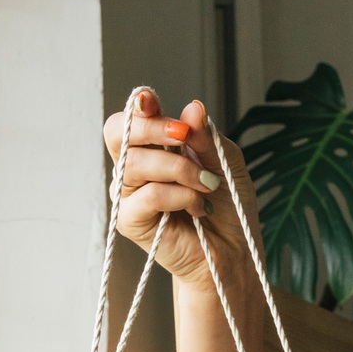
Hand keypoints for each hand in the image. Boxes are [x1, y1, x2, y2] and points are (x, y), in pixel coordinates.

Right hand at [102, 91, 262, 298]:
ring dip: (179, 169)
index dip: (137, 106)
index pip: (131, 119)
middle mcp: (134, 168)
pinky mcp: (130, 221)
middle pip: (119, 132)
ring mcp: (129, 194)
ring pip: (136, 163)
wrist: (233, 251)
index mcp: (153, 147)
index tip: (150, 100)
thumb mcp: (224, 162)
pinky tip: (199, 207)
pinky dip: (179, 196)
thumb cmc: (227, 206)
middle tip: (184, 137)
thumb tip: (193, 109)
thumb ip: (206, 137)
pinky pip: (149, 194)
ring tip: (207, 184)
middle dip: (153, 128)